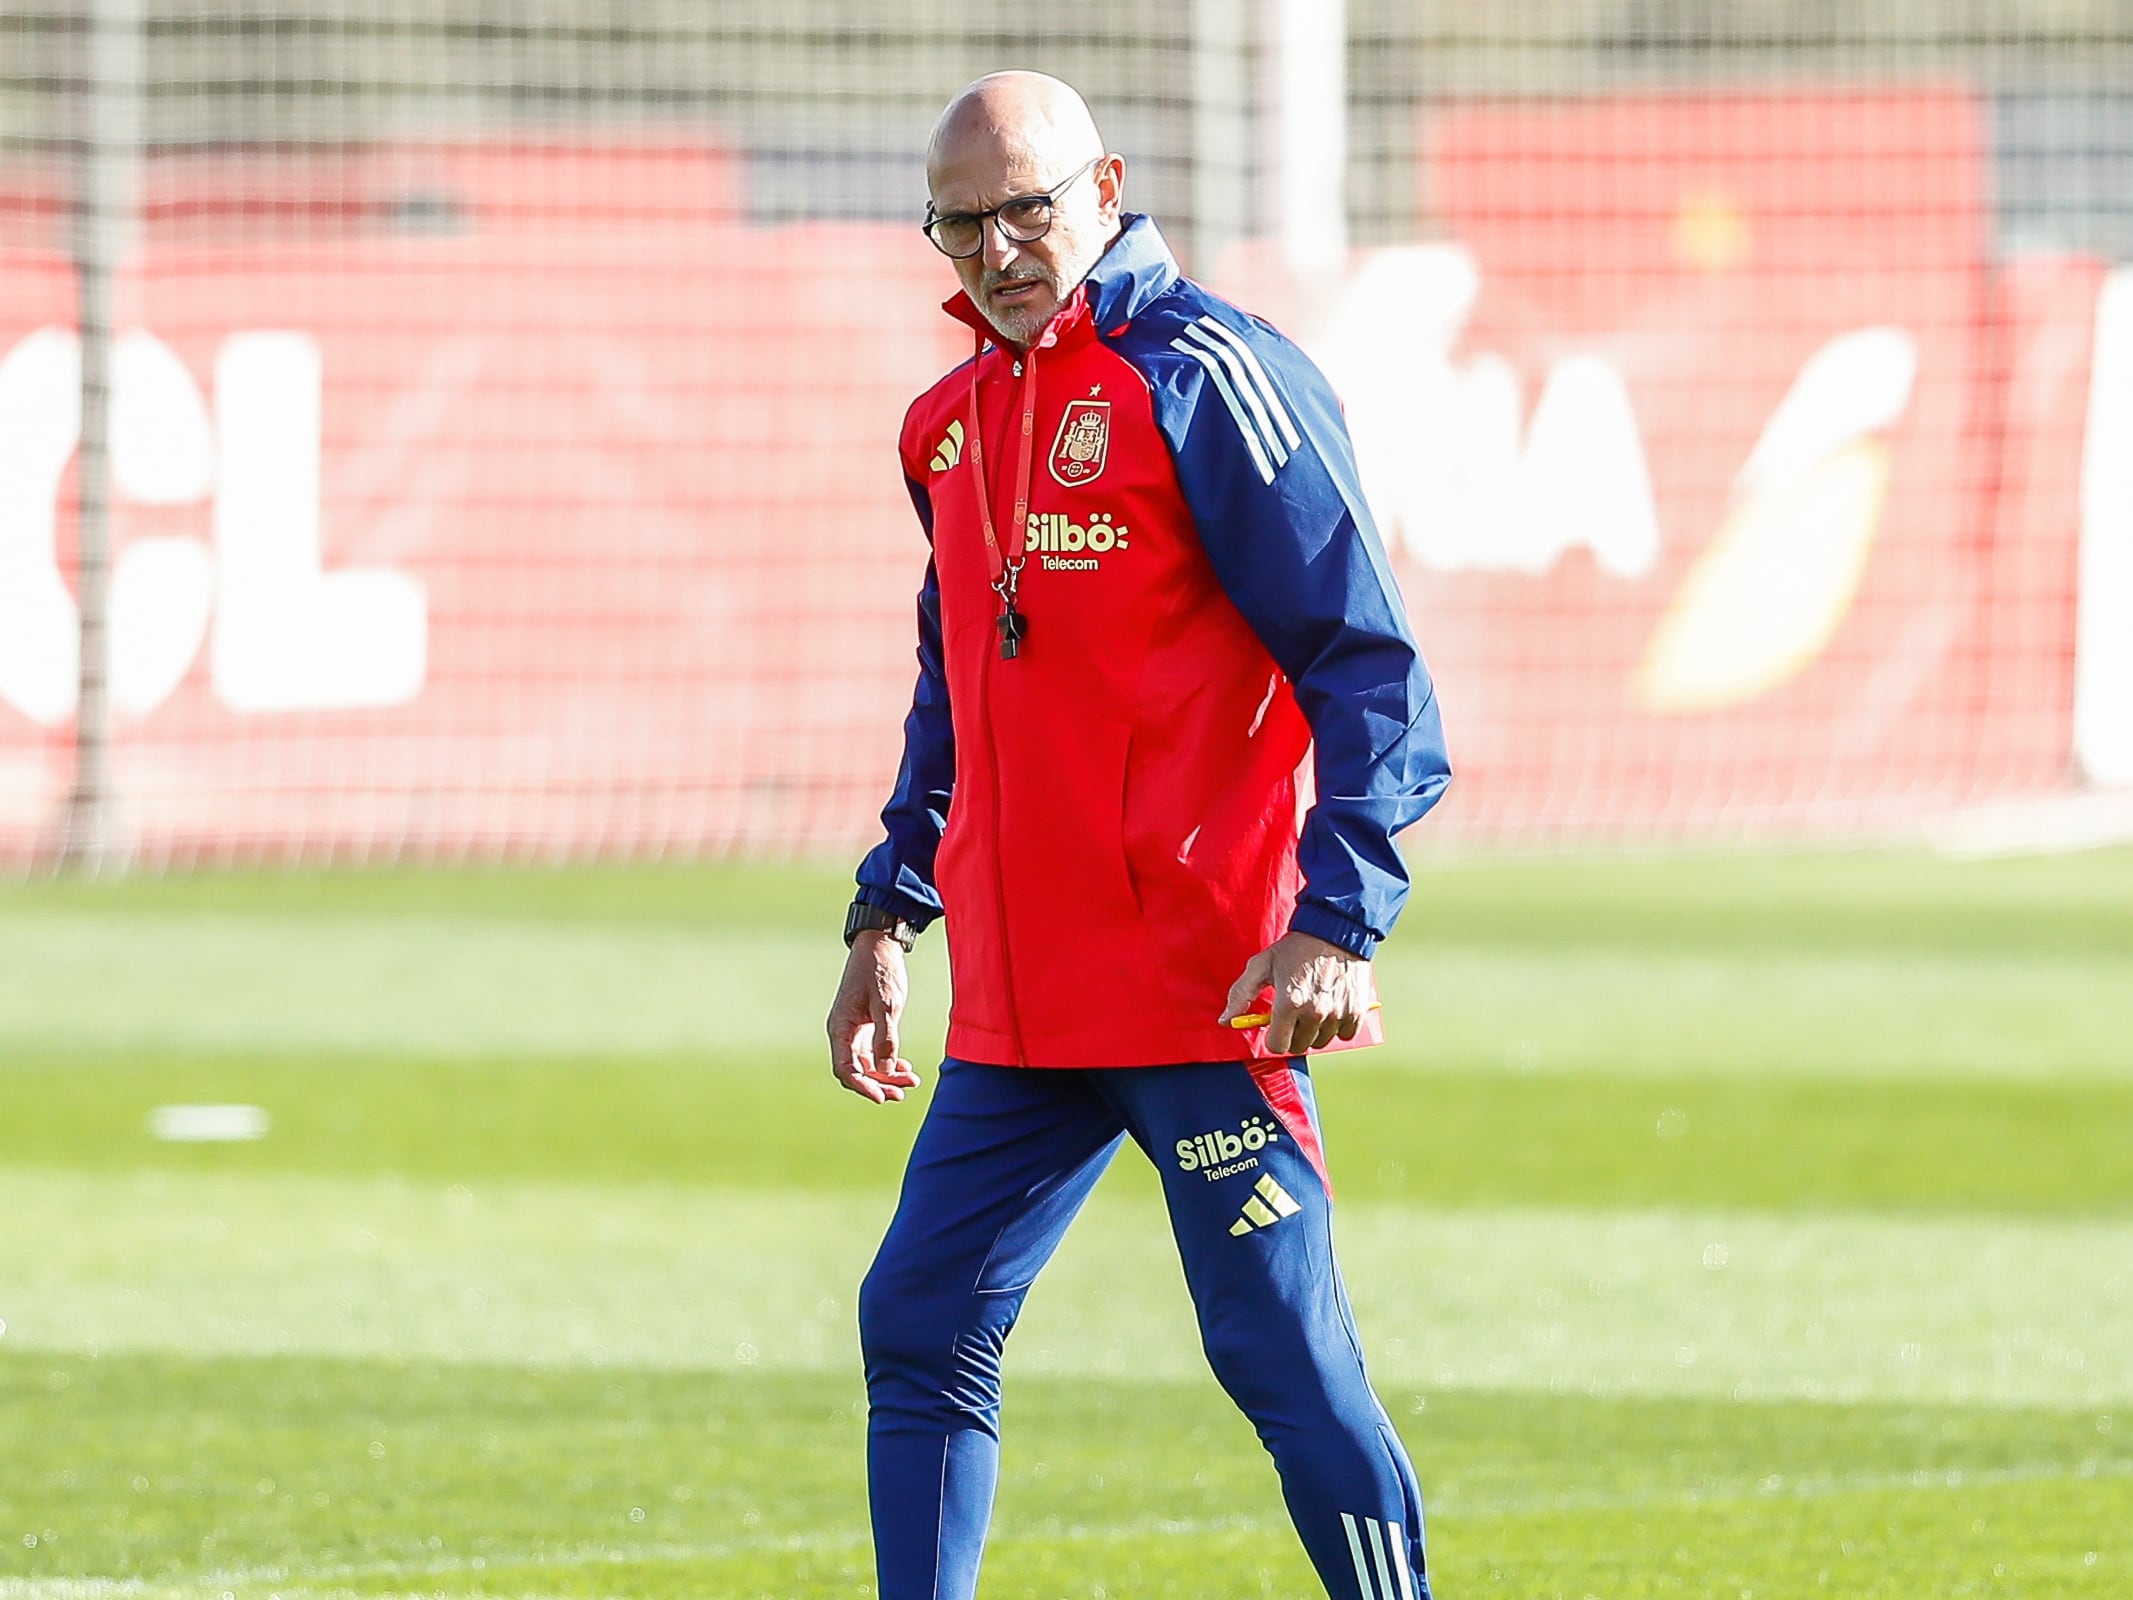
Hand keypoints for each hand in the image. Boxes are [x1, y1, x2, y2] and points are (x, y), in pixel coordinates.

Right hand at [825, 932, 923, 1103]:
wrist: (879, 945)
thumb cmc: (879, 970)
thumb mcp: (886, 1004)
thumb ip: (885, 1036)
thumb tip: (885, 1068)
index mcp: (840, 1028)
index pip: (846, 1068)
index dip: (862, 1086)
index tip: (882, 1097)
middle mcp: (843, 1033)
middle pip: (857, 1071)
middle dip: (879, 1084)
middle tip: (902, 1095)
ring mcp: (855, 1031)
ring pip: (868, 1064)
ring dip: (887, 1075)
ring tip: (911, 1082)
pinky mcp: (867, 1026)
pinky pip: (874, 1053)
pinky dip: (889, 1062)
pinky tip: (905, 1068)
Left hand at [1219, 930, 1374, 1056]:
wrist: (1334, 930)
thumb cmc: (1295, 948)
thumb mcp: (1262, 965)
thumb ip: (1241, 994)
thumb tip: (1225, 1021)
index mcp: (1288, 1004)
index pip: (1278, 1046)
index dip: (1274, 1037)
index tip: (1276, 1025)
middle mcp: (1314, 1013)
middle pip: (1299, 1046)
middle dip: (1293, 1033)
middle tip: (1295, 1012)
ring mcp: (1337, 1014)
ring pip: (1321, 1041)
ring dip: (1315, 1030)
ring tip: (1313, 1006)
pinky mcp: (1356, 1011)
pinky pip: (1344, 1035)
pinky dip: (1338, 1026)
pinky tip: (1332, 1007)